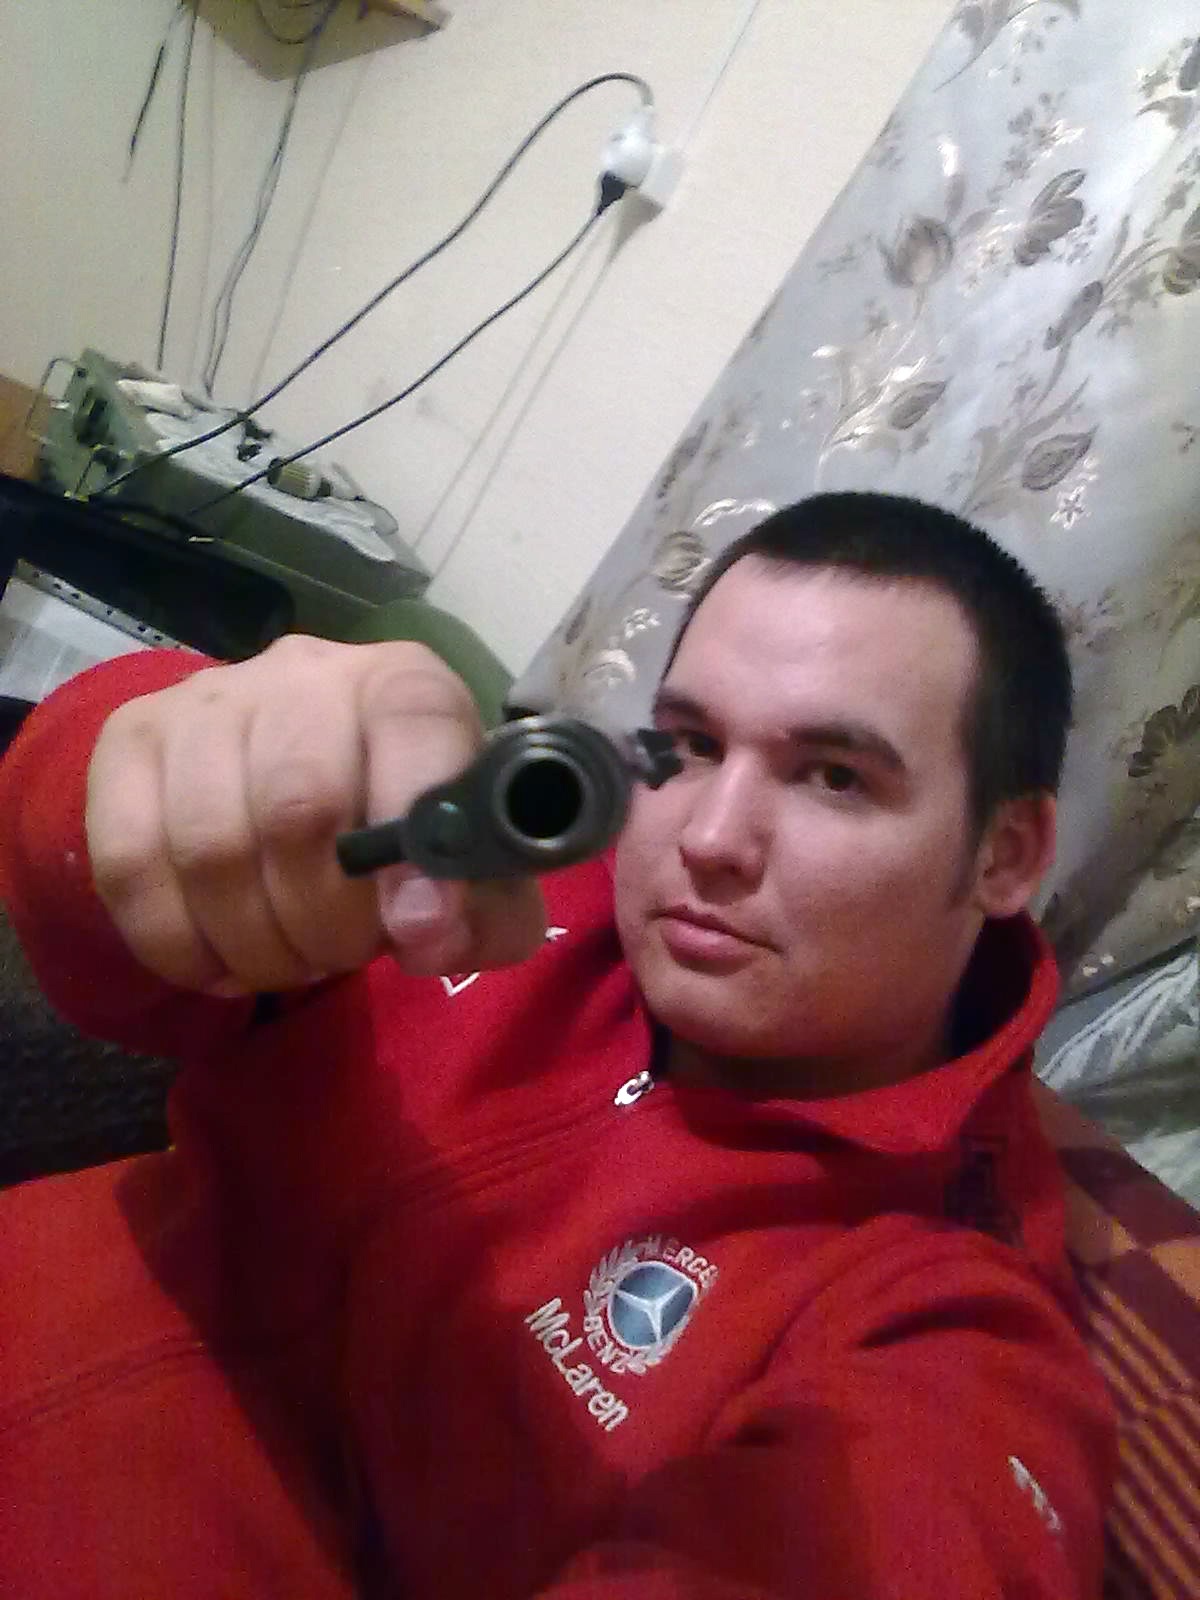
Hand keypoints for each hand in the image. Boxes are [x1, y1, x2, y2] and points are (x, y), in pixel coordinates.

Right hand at [85, 636, 545, 994]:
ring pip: (212, 847)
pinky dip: (179, 943)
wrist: (294, 793)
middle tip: (346, 954)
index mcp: (404, 684)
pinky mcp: (129, 742)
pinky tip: (222, 960)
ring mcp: (205, 701)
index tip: (420, 929)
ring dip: (257, 942)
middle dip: (329, 920)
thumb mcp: (472, 878)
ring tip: (292, 959)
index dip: (415, 834)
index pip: (414, 723)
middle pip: (299, 805)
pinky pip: (131, 866)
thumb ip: (486, 914)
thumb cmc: (399, 837)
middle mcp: (303, 674)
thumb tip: (432, 935)